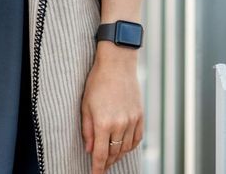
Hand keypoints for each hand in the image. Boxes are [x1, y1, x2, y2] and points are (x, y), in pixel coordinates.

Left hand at [80, 51, 142, 172]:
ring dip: (118, 155)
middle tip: (101, 166)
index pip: (100, 154)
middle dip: (106, 163)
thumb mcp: (85, 106)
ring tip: (111, 157)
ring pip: (126, 148)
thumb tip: (89, 149)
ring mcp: (132, 120)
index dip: (97, 168)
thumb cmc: (97, 82)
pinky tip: (124, 146)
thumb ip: (87, 130)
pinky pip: (137, 138)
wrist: (117, 63)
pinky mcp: (140, 114)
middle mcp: (120, 124)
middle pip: (114, 153)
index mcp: (103, 123)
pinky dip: (130, 146)